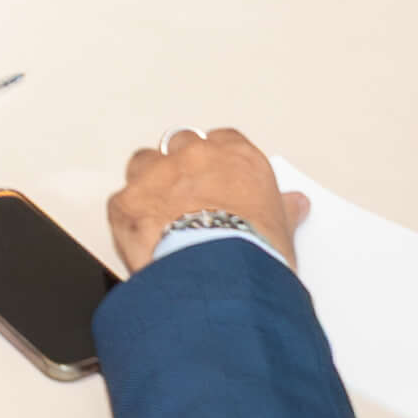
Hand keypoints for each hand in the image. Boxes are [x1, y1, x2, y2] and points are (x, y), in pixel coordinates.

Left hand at [105, 126, 309, 272]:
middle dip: (181, 166)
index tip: (217, 178)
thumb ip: (282, 210)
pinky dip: (129, 218)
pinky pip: (122, 202)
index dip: (217, 161)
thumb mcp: (281, 230)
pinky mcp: (127, 202)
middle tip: (187, 197)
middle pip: (180, 144)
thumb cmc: (256, 252)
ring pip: (144, 163)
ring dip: (149, 183)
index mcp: (236, 157)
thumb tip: (295, 204)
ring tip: (159, 214)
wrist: (221, 275)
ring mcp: (157, 176)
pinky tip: (141, 239)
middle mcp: (194, 157)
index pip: (223, 141)